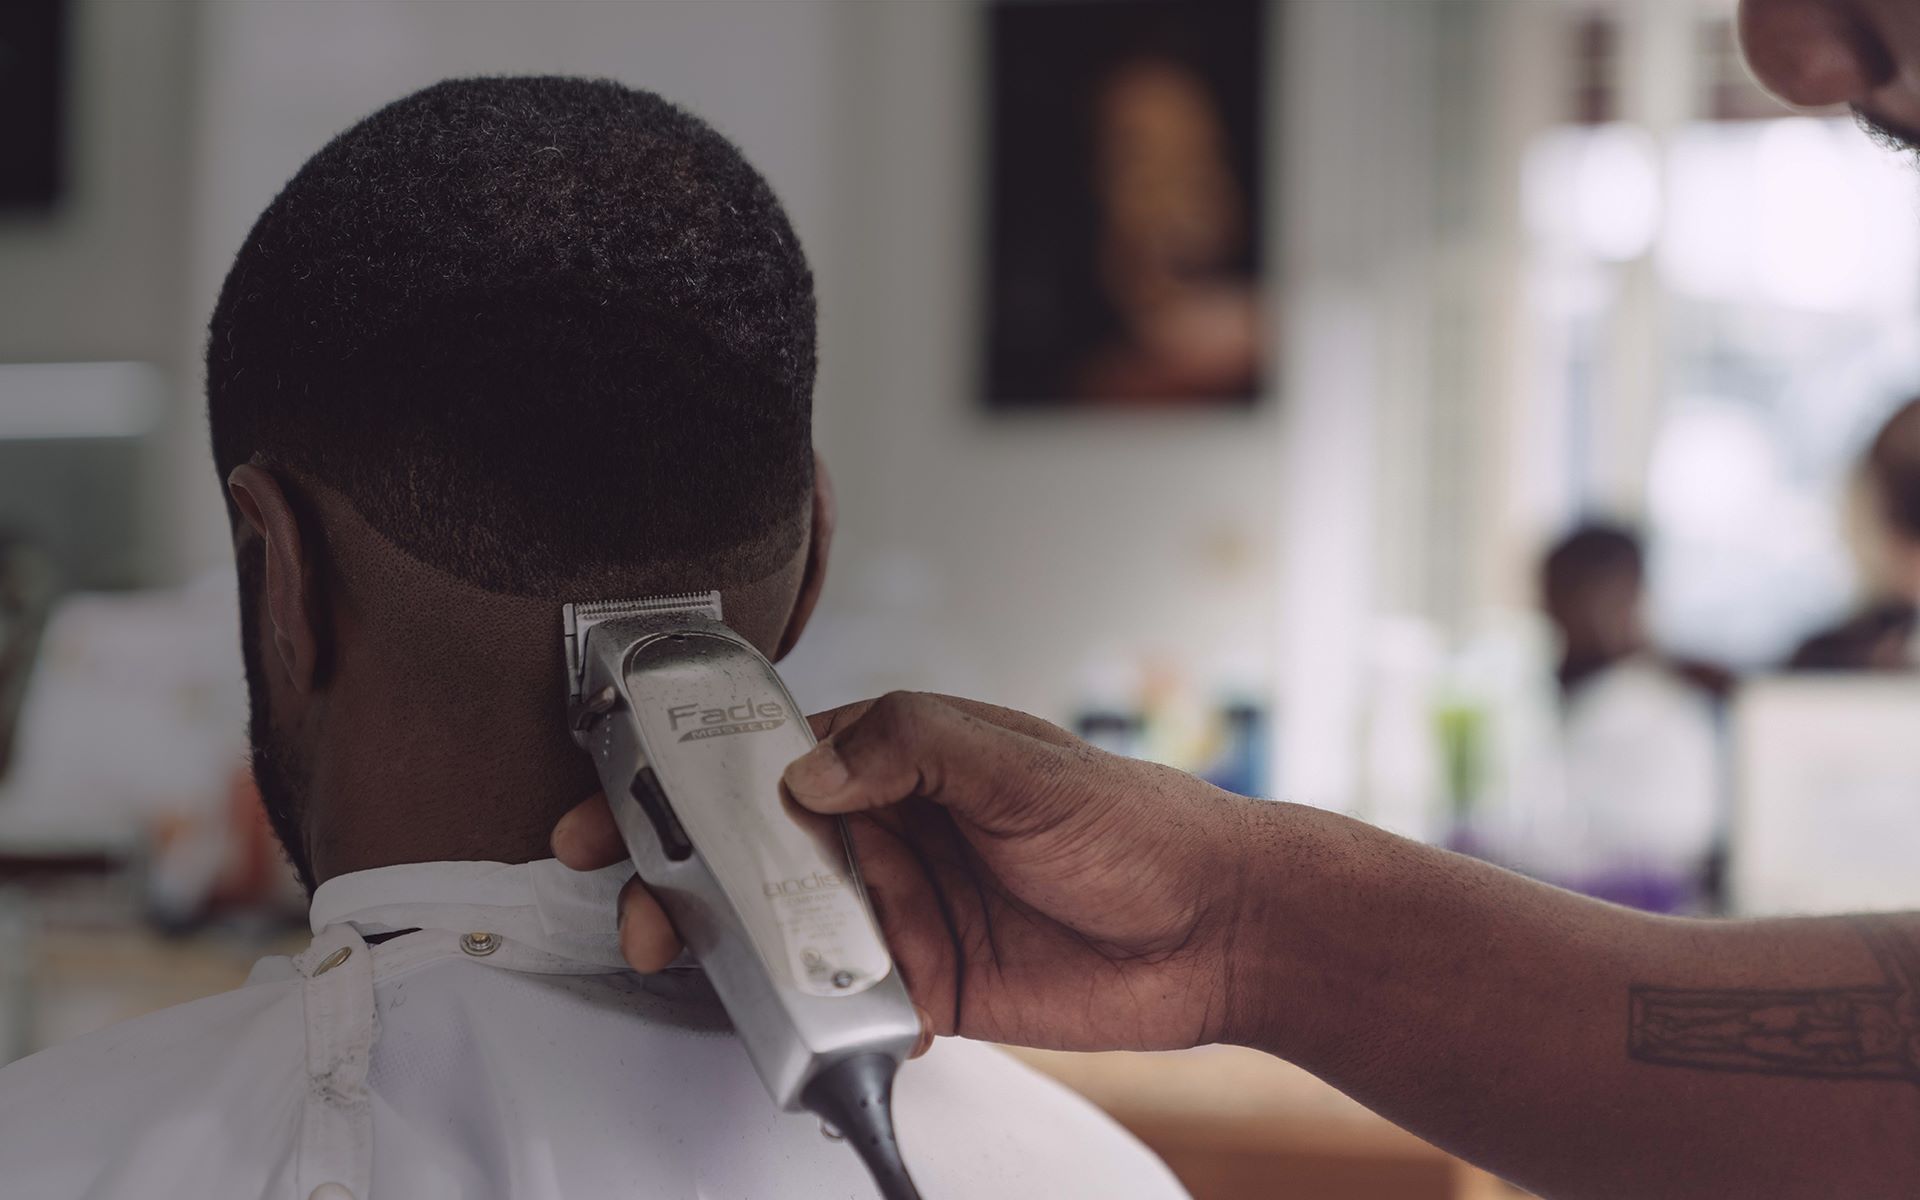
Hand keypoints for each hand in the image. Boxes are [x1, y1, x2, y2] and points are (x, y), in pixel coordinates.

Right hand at [553, 692, 1261, 1051]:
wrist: (1216, 930)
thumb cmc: (1134, 822)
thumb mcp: (1021, 762)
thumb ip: (911, 748)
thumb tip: (809, 774)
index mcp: (897, 758)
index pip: (767, 757)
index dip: (683, 774)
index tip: (617, 795)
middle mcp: (886, 834)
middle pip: (752, 851)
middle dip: (681, 872)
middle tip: (640, 898)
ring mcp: (900, 913)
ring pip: (785, 932)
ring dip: (731, 948)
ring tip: (690, 956)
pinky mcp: (925, 987)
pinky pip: (844, 1005)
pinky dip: (810, 1017)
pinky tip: (791, 1019)